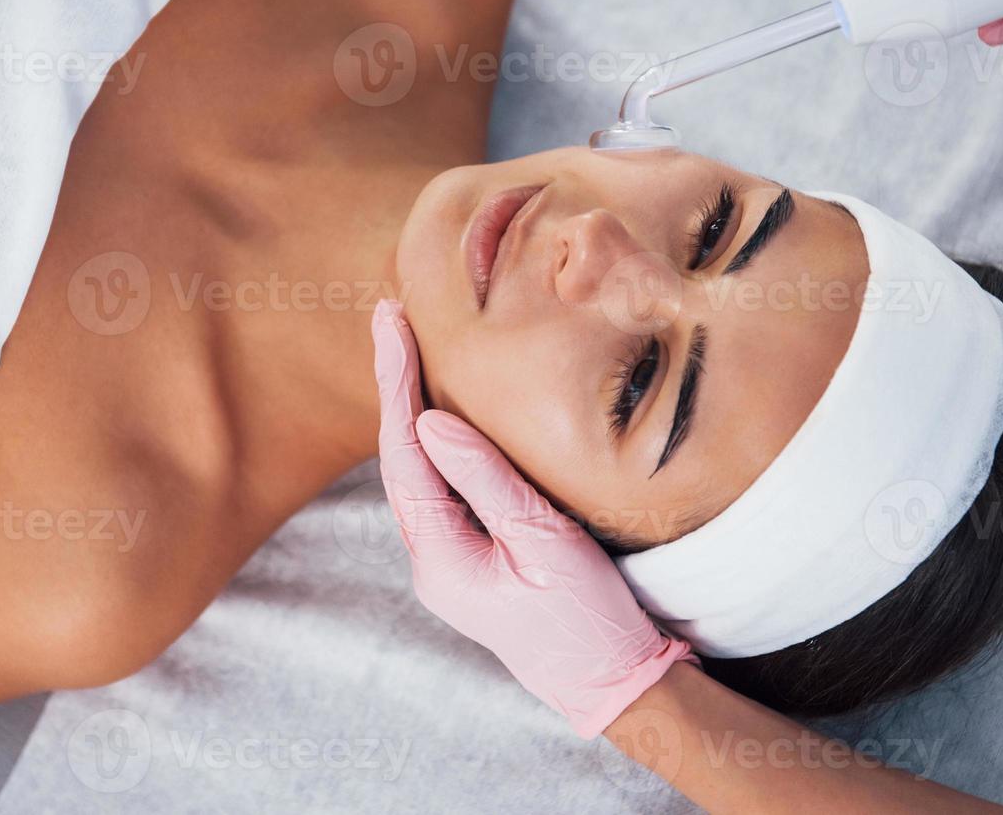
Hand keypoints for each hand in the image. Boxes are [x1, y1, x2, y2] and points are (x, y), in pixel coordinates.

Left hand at [370, 300, 694, 737]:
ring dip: (410, 408)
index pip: (405, 454)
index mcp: (440, 559)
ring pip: (418, 472)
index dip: (396, 383)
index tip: (390, 324)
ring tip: (403, 345)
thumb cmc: (588, 621)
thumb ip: (488, 481)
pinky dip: (437, 441)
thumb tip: (430, 421)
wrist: (614, 686)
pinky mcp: (472, 558)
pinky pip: (444, 488)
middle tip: (388, 316)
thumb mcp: (545, 543)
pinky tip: (439, 409)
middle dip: (394, 385)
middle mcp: (431, 561)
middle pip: (401, 458)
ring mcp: (449, 562)